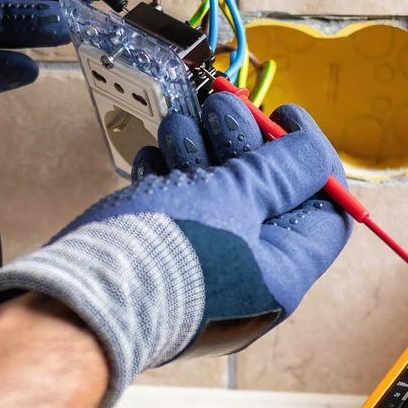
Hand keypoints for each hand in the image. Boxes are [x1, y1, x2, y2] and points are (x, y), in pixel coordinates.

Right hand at [0, 91, 353, 407]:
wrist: (81, 299)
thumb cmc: (167, 254)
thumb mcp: (237, 198)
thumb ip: (281, 171)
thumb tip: (313, 154)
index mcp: (282, 275)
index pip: (326, 212)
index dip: (311, 159)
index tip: (283, 116)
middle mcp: (248, 280)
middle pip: (265, 197)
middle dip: (244, 143)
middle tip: (222, 108)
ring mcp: (201, 272)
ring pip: (215, 198)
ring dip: (200, 151)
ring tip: (179, 127)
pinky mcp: (160, 263)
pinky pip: (177, 214)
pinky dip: (169, 179)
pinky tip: (153, 161)